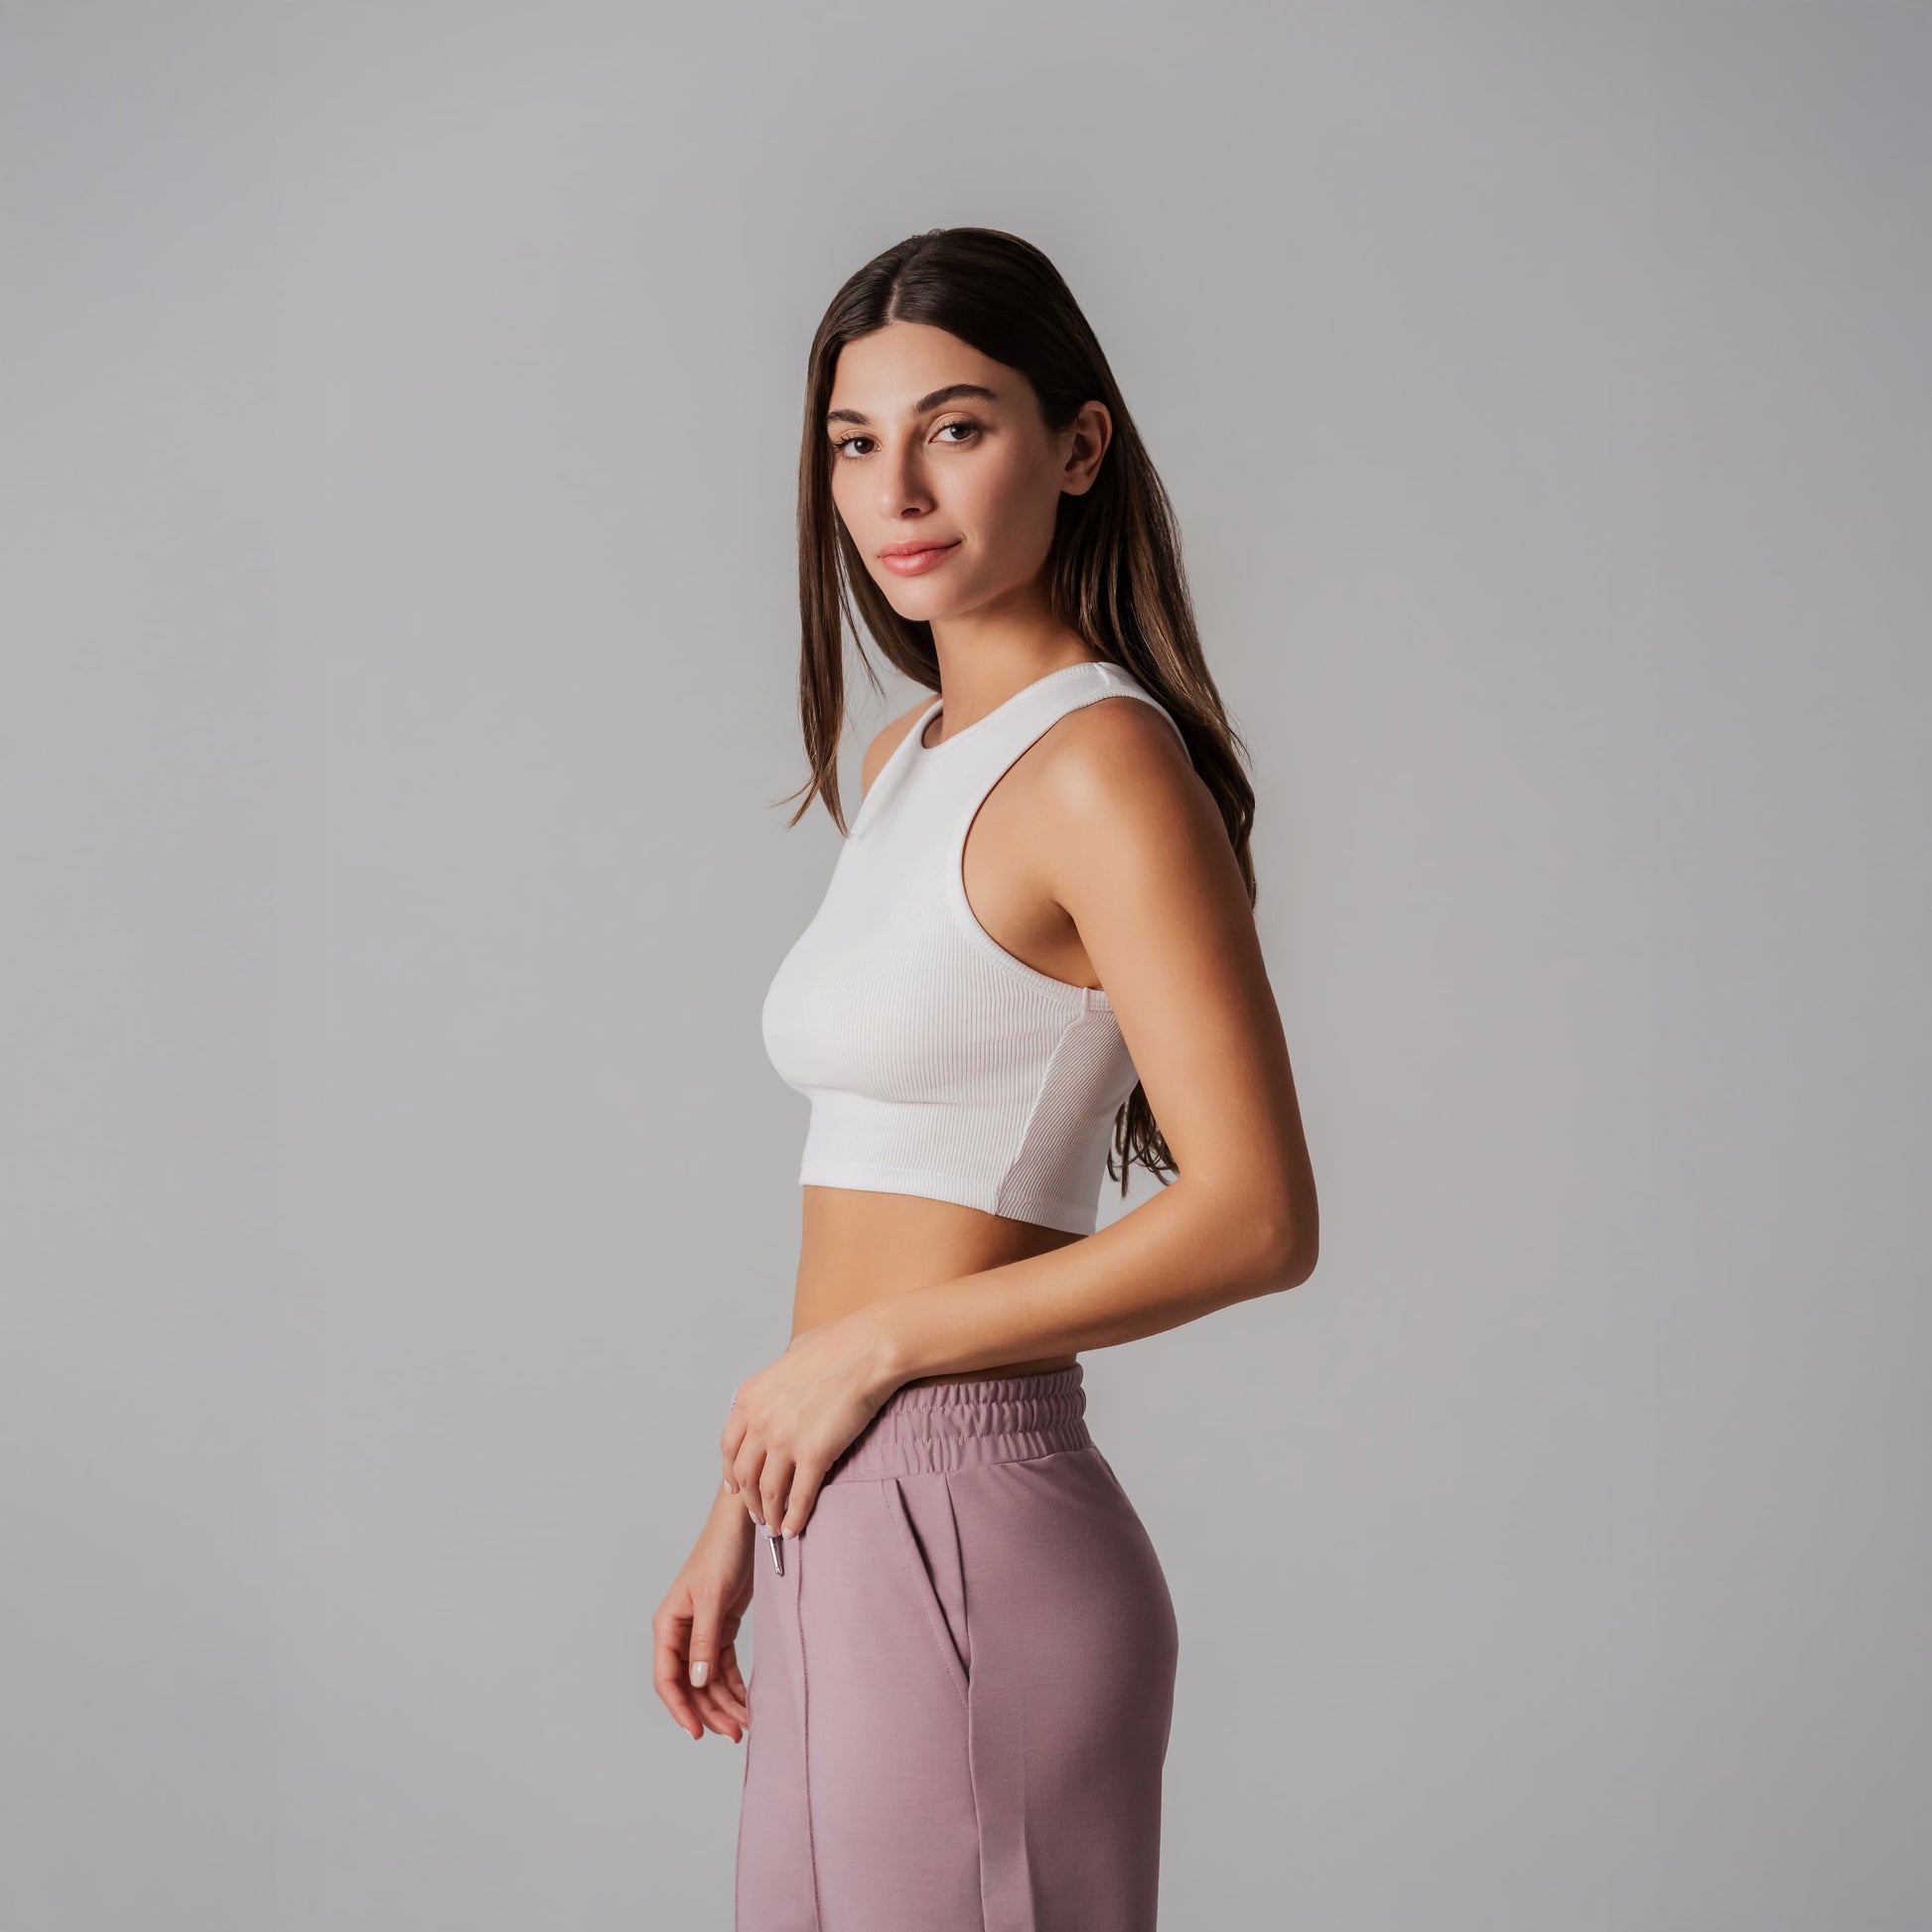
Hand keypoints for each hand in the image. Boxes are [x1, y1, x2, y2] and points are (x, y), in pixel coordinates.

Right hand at [652, 1484, 755, 1742]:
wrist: (747, 1523)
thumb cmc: (722, 1551)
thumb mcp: (713, 1597)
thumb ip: (704, 1641)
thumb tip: (697, 1682)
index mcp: (668, 1624)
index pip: (667, 1677)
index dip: (680, 1708)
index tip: (696, 1732)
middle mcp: (681, 1632)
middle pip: (690, 1685)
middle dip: (710, 1711)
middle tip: (734, 1734)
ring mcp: (702, 1632)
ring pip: (709, 1680)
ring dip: (725, 1703)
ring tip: (746, 1725)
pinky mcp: (723, 1628)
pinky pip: (725, 1667)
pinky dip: (736, 1686)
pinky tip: (749, 1704)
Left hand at [721, 1312, 894, 1538]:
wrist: (868, 1349)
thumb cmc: (840, 1344)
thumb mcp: (792, 1354)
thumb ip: (780, 1377)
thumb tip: (784, 1385)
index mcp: (750, 1398)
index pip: (729, 1447)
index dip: (731, 1472)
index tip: (736, 1485)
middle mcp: (759, 1422)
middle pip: (744, 1475)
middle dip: (750, 1500)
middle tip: (758, 1514)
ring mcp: (784, 1441)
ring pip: (767, 1492)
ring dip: (769, 1515)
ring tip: (775, 1528)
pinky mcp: (813, 1455)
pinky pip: (798, 1497)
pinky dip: (793, 1518)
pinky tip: (794, 1529)